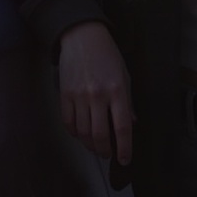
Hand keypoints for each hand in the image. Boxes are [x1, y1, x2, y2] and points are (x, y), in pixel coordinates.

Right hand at [58, 21, 134, 163]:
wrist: (83, 36)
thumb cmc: (107, 55)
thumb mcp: (124, 75)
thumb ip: (127, 101)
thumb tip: (131, 124)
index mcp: (117, 90)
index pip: (122, 127)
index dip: (124, 147)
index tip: (126, 160)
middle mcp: (98, 95)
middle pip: (100, 135)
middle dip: (105, 150)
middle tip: (108, 154)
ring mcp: (79, 95)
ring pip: (83, 133)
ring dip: (90, 145)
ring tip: (95, 147)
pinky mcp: (65, 94)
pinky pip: (69, 122)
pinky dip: (75, 133)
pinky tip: (81, 134)